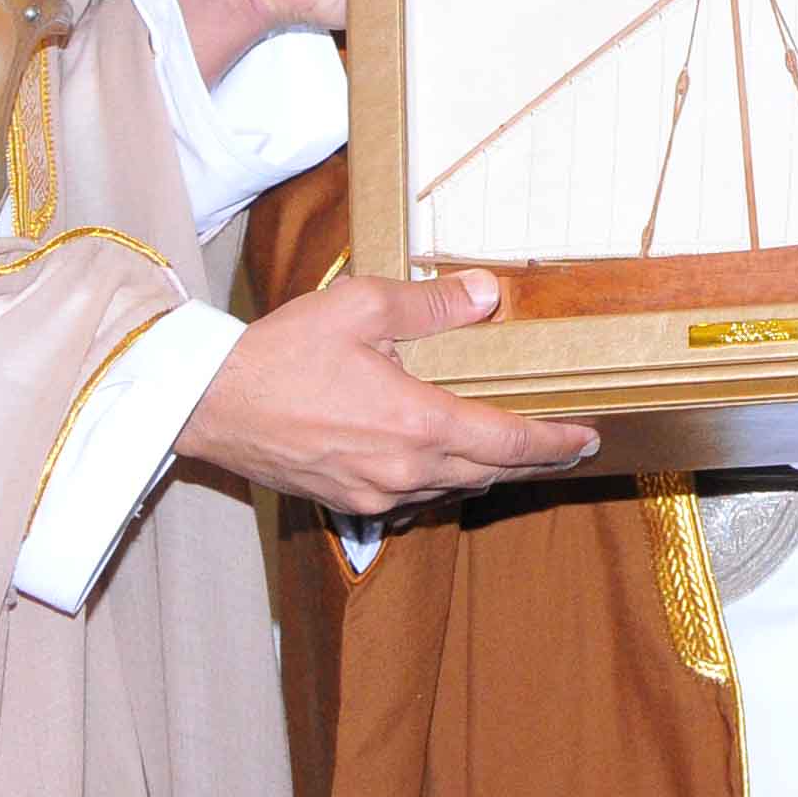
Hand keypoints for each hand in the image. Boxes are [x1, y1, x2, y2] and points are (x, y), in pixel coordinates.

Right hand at [179, 268, 598, 513]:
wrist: (209, 404)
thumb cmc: (282, 353)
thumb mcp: (361, 307)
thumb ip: (432, 305)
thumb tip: (487, 294)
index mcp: (418, 423)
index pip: (510, 442)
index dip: (555, 442)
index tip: (588, 437)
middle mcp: (405, 470)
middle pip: (490, 472)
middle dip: (533, 459)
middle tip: (565, 445)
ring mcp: (376, 494)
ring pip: (452, 487)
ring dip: (485, 469)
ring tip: (509, 449)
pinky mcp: (348, 503)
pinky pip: (413, 498)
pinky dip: (439, 479)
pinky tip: (440, 460)